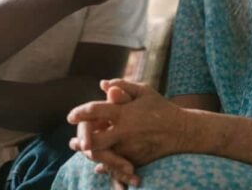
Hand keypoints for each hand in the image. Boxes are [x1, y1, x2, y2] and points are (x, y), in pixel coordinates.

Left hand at [68, 80, 187, 166]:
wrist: (181, 132)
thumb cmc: (161, 107)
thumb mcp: (144, 91)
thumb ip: (122, 85)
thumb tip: (102, 84)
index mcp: (125, 113)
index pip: (95, 111)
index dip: (80, 113)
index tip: (70, 116)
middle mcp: (125, 132)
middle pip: (94, 141)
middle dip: (81, 140)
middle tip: (74, 139)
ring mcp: (129, 149)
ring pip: (102, 157)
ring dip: (88, 154)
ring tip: (80, 149)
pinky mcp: (135, 161)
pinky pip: (115, 167)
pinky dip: (104, 166)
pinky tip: (96, 163)